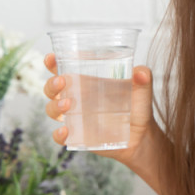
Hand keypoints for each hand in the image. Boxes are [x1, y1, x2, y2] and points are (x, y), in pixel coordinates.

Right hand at [43, 53, 157, 166]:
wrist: (141, 135)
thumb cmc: (137, 106)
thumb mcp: (142, 89)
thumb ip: (143, 77)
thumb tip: (141, 73)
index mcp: (86, 82)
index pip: (63, 68)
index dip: (53, 62)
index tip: (51, 58)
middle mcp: (75, 98)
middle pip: (52, 89)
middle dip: (52, 84)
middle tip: (63, 81)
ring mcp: (75, 118)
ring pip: (52, 110)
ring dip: (55, 106)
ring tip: (68, 105)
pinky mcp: (78, 136)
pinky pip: (60, 136)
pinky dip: (59, 134)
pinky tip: (65, 131)